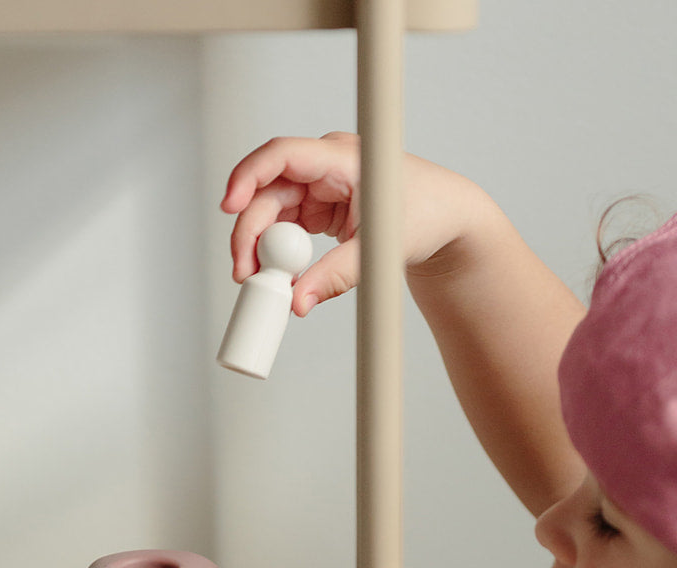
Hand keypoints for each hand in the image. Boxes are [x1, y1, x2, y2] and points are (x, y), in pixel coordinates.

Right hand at [221, 133, 486, 316]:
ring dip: (261, 246)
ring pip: (273, 212)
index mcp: (342, 157)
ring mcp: (321, 188)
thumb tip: (297, 303)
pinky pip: (287, 228)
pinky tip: (277, 277)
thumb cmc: (425, 218)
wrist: (447, 223)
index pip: (281, 155)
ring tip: (258, 283)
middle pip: (269, 191)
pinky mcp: (321, 210)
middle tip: (244, 274)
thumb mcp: (377, 251)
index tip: (229, 207)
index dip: (248, 176)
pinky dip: (278, 253)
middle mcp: (325, 167)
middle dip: (250, 232)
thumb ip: (334, 277)